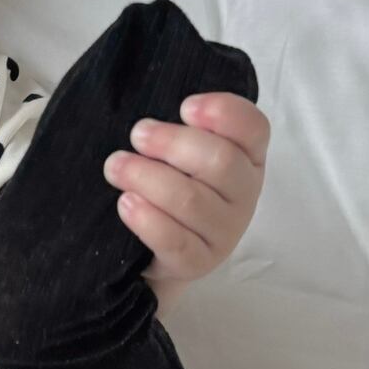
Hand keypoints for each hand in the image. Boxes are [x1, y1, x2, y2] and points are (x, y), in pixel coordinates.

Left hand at [101, 92, 270, 301]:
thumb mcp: (181, 154)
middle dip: (171, 143)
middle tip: (137, 134)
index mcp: (247, 157)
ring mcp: (225, 231)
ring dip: (146, 177)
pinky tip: (126, 203)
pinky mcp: (199, 262)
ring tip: (115, 167)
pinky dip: (147, 219)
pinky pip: (175, 241)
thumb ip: (182, 132)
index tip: (185, 106)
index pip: (253, 128)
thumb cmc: (170, 187)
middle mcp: (244, 193)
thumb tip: (149, 120)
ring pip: (190, 200)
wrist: (158, 251)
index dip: (224, 113)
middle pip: (219, 161)